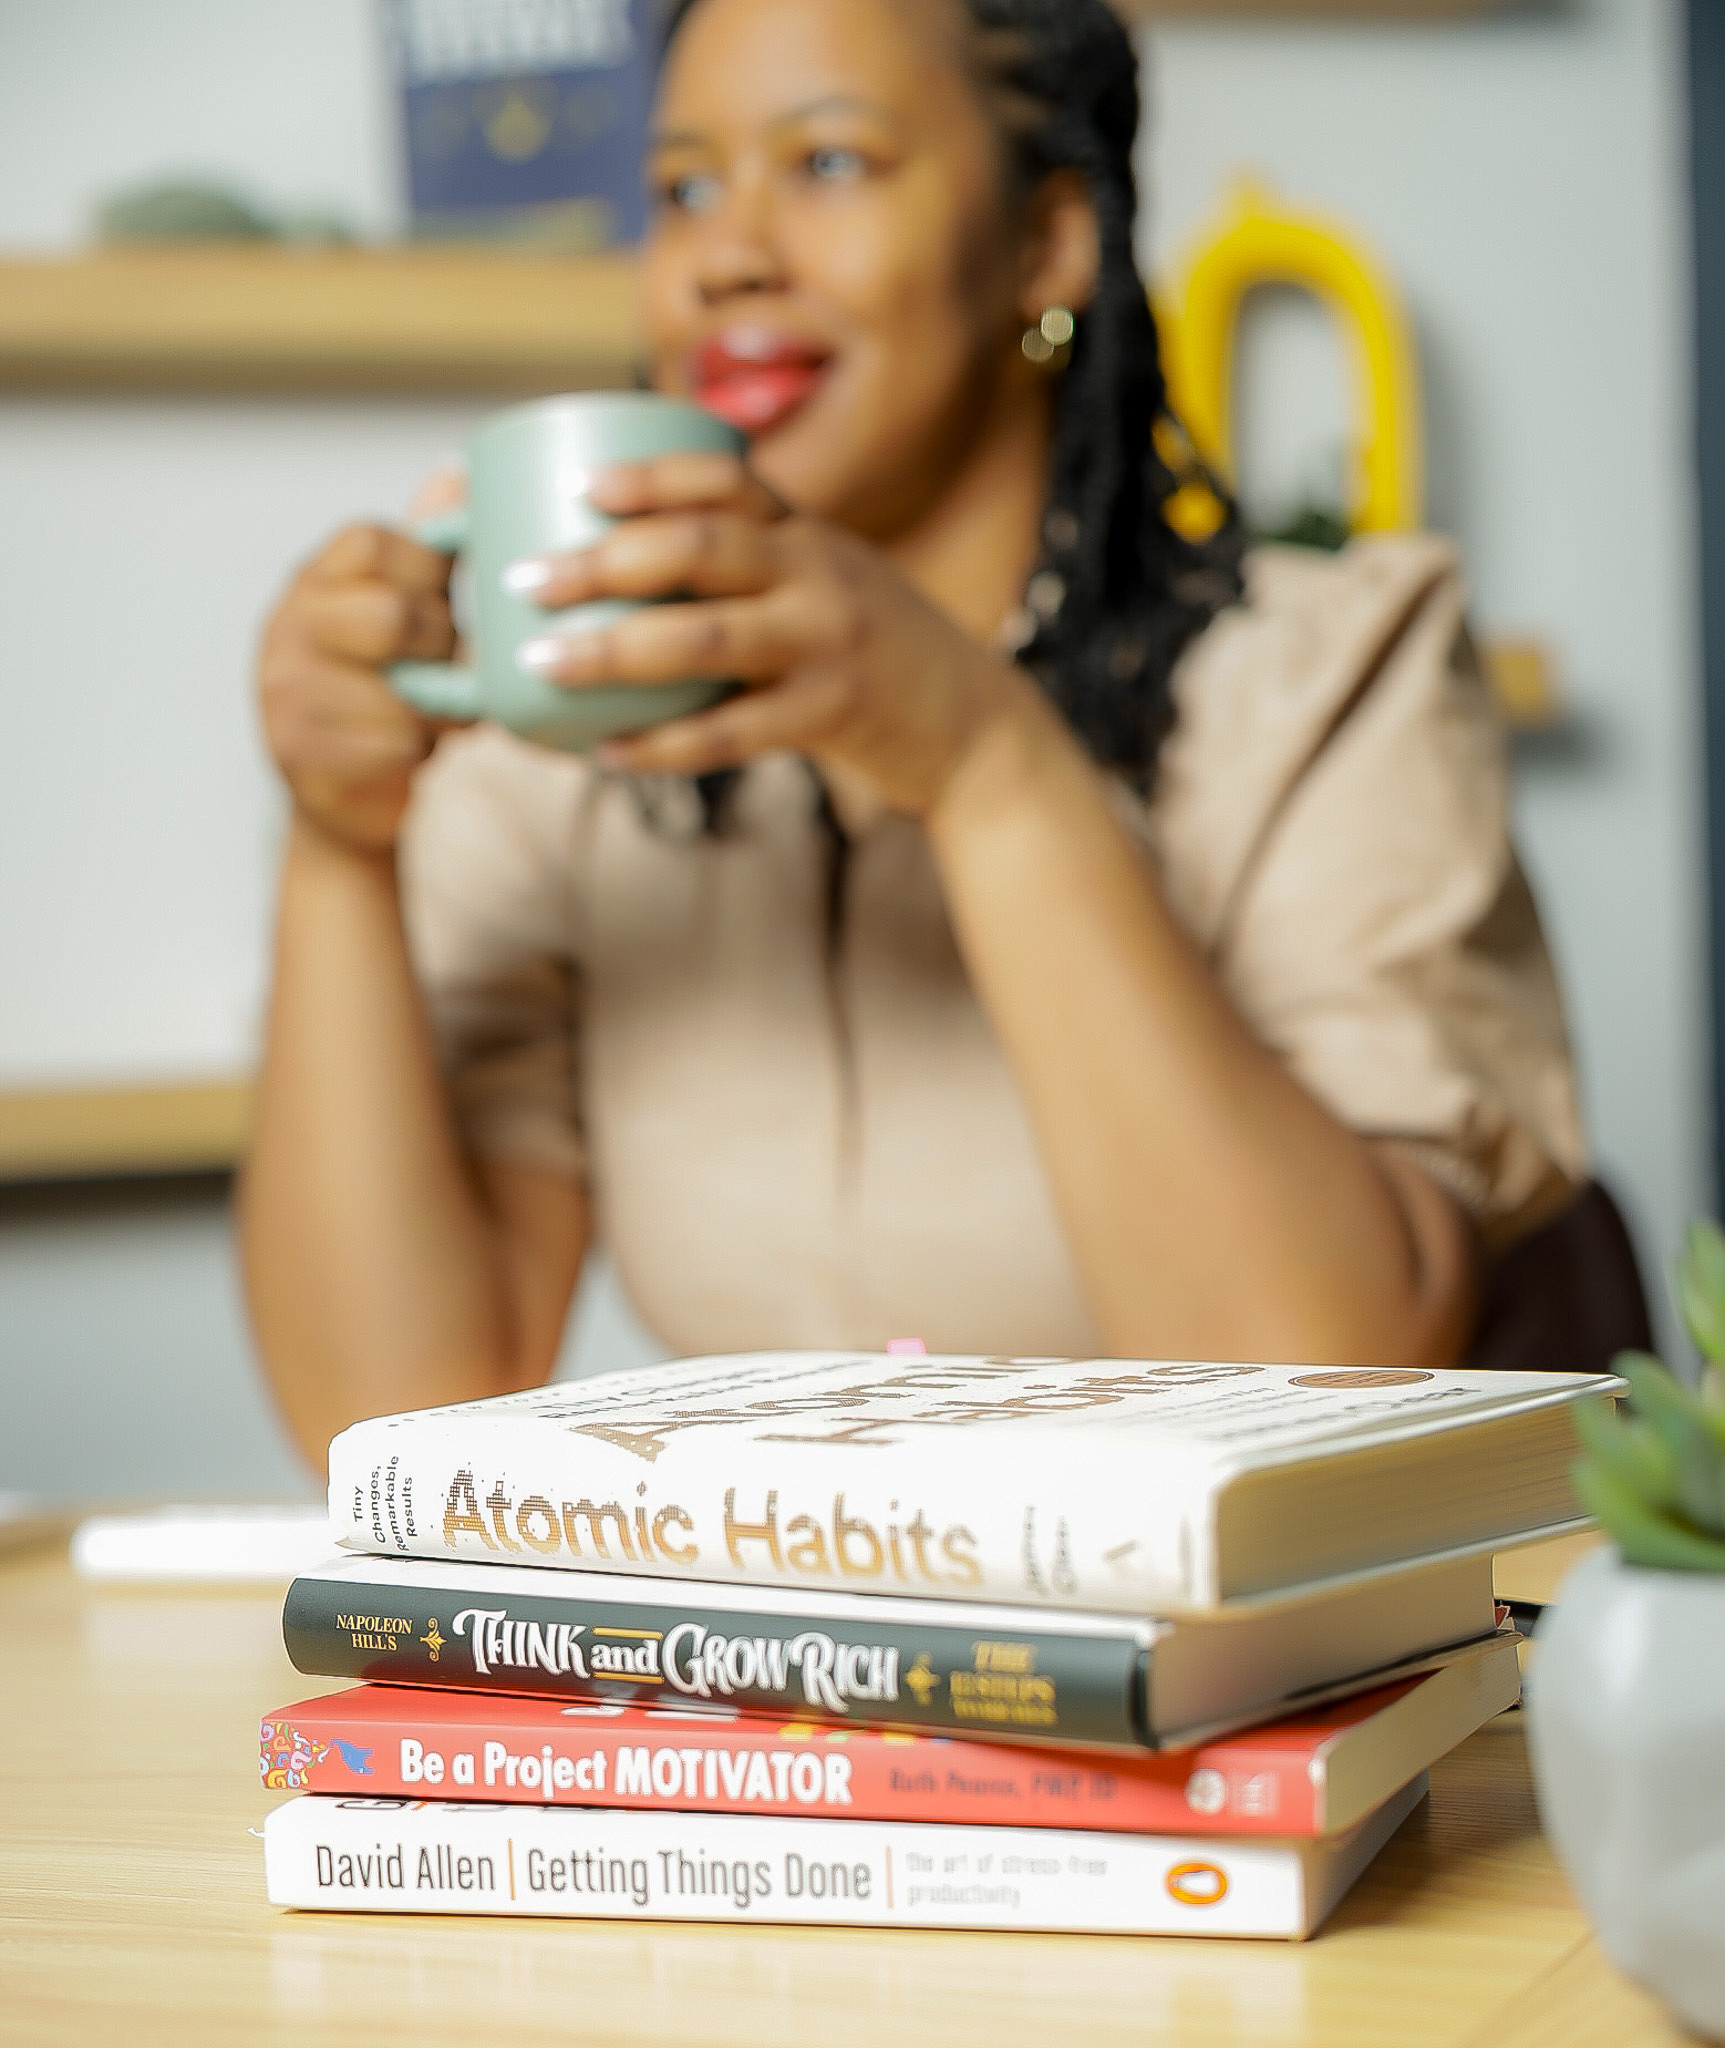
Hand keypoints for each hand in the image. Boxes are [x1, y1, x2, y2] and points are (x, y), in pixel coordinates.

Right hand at [257, 496, 460, 854]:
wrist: (348, 798)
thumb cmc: (390, 692)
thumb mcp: (406, 612)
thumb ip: (427, 549)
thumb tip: (460, 468)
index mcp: (313, 579)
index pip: (371, 541)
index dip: (425, 575)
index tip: (438, 605)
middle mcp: (285, 626)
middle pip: (392, 615)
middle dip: (439, 649)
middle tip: (440, 671)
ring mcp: (283, 689)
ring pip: (401, 689)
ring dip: (434, 710)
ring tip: (422, 717)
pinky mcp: (298, 752)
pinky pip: (394, 744)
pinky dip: (417, 754)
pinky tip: (403, 755)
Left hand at [507, 453, 1032, 817]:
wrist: (975, 728)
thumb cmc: (876, 657)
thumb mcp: (829, 585)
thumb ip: (753, 570)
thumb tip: (631, 572)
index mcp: (810, 533)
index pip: (724, 480)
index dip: (649, 478)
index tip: (582, 489)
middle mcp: (818, 573)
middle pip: (698, 548)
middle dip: (600, 560)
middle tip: (524, 580)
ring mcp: (826, 642)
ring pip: (702, 638)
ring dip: (612, 651)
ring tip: (541, 664)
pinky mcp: (831, 714)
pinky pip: (729, 733)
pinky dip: (662, 745)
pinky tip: (608, 752)